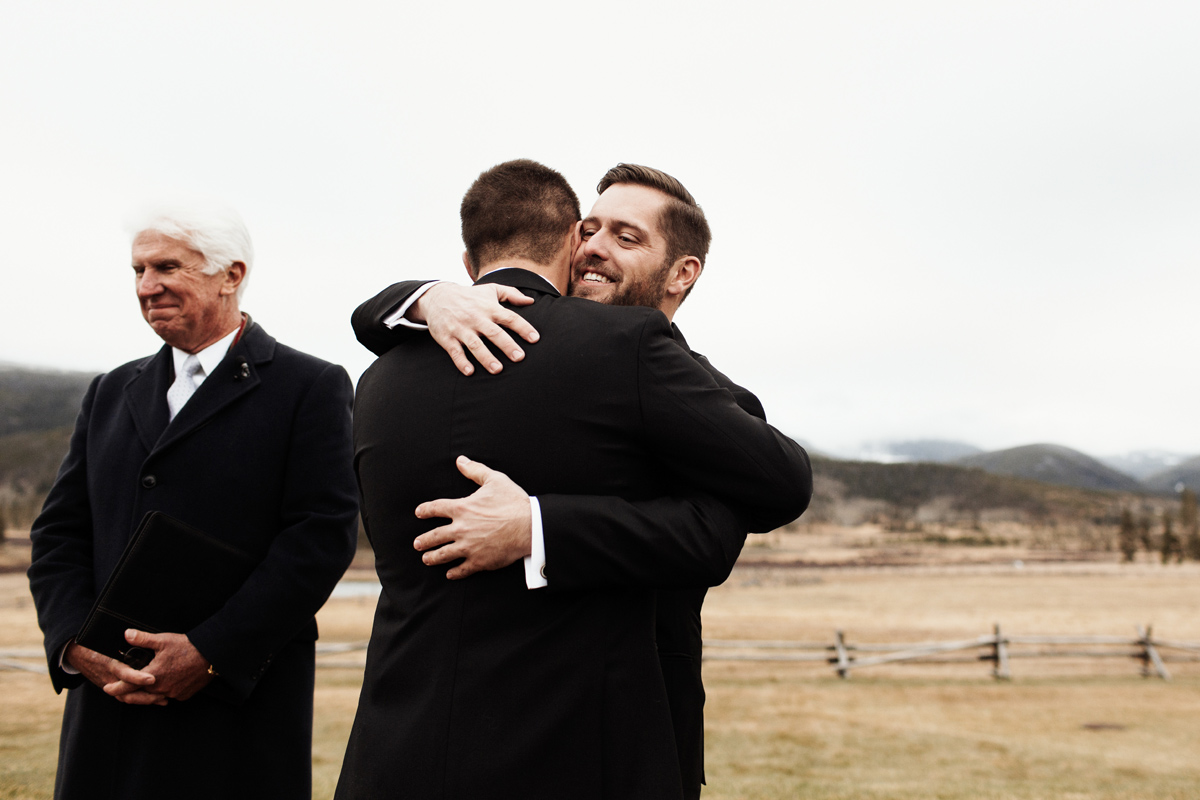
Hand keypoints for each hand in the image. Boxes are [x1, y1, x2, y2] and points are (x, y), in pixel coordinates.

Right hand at [65, 640, 162, 704]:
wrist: (77, 653)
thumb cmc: (95, 644)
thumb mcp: (108, 640)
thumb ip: (124, 640)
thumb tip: (132, 633)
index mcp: (110, 664)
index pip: (124, 674)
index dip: (137, 678)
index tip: (152, 679)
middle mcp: (109, 677)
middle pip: (128, 692)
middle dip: (146, 696)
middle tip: (163, 696)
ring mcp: (109, 684)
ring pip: (126, 697)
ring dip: (145, 700)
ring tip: (163, 700)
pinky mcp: (110, 686)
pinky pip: (123, 696)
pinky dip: (137, 699)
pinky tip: (152, 699)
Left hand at [103, 630, 214, 703]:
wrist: (212, 654)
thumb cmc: (187, 646)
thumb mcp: (163, 640)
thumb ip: (142, 639)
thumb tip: (126, 634)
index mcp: (153, 675)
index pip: (128, 685)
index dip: (115, 688)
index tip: (107, 689)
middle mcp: (161, 687)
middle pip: (139, 695)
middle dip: (129, 694)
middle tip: (121, 691)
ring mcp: (173, 693)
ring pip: (154, 697)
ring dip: (146, 695)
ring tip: (140, 691)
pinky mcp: (183, 695)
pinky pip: (169, 697)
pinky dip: (164, 693)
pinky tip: (163, 687)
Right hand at [414, 283, 539, 375]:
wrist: (437, 296)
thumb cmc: (470, 296)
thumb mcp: (490, 290)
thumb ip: (512, 294)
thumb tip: (531, 301)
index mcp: (489, 308)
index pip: (510, 318)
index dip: (523, 328)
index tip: (535, 339)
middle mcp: (476, 318)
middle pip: (494, 333)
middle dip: (507, 345)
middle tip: (520, 358)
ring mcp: (461, 329)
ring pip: (475, 345)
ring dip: (486, 358)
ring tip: (498, 370)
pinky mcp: (447, 338)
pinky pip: (455, 352)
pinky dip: (461, 362)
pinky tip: (470, 372)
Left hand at [414, 455, 532, 578]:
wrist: (530, 526)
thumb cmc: (513, 503)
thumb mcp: (494, 480)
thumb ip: (475, 470)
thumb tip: (461, 461)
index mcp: (462, 508)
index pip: (436, 508)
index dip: (425, 510)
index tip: (419, 513)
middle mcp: (461, 529)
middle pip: (434, 536)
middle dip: (424, 541)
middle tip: (417, 543)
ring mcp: (469, 547)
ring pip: (444, 555)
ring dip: (433, 558)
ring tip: (426, 559)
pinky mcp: (479, 561)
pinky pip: (462, 569)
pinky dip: (454, 573)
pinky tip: (450, 574)